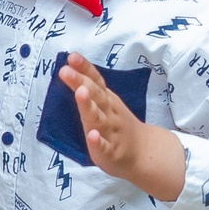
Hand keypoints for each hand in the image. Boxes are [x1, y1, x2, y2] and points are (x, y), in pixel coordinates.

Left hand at [60, 54, 187, 201]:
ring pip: (99, 118)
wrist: (142, 152)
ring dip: (89, 106)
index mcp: (107, 100)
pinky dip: (98, 141)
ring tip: (80, 93)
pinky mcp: (110, 152)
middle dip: (81, 82)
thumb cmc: (116, 124)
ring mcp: (111, 132)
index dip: (84, 69)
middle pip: (95, 96)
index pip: (96, 81)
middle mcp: (109, 113)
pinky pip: (104, 147)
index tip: (72, 56)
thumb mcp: (105, 102)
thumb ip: (89, 86)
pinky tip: (92, 136)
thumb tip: (69, 66)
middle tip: (66, 71)